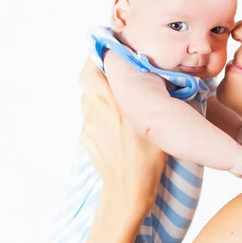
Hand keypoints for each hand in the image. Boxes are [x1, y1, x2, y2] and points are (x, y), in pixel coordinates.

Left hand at [78, 59, 166, 213]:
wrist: (128, 189)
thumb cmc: (147, 158)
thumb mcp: (155, 123)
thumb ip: (150, 99)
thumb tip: (154, 81)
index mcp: (112, 102)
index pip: (92, 68)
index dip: (98, 57)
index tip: (110, 54)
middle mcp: (95, 110)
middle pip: (86, 80)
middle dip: (96, 72)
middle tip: (113, 74)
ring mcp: (87, 126)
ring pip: (87, 100)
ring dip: (99, 96)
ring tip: (118, 103)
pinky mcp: (85, 139)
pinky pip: (90, 120)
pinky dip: (99, 118)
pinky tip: (115, 128)